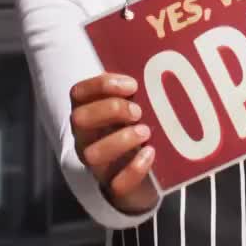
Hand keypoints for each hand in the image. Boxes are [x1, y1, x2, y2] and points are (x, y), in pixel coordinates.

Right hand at [69, 73, 159, 214]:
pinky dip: (135, 168)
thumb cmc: (136, 129)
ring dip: (120, 140)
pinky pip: (116, 184)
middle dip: (110, 110)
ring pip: (91, 154)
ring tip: (145, 132)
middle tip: (138, 111)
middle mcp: (85, 138)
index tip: (132, 85)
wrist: (143, 177)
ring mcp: (96, 164)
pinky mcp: (113, 186)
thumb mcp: (134, 106)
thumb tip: (167, 58)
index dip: (102, 85)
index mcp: (88, 113)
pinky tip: (151, 153)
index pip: (78, 92)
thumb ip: (138, 90)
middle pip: (79, 119)